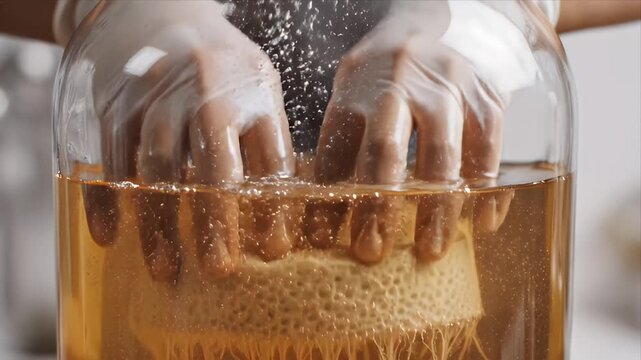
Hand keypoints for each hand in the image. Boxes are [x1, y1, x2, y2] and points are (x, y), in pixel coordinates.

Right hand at [80, 1, 294, 280]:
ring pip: (157, 167)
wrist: (154, 11)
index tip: (274, 250)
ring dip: (159, 221)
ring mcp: (157, 96)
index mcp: (252, 90)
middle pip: (212, 163)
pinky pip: (110, 157)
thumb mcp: (257, 85)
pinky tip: (111, 235)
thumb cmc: (218, 62)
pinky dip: (108, 198)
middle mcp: (206, 91)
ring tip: (164, 268)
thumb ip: (268, 139)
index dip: (273, 206)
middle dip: (216, 220)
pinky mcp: (116, 103)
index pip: (270, 156)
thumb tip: (279, 211)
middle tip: (218, 270)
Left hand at [310, 1, 518, 262]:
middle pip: (386, 150)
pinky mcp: (484, 92)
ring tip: (431, 250)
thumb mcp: (350, 102)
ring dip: (437, 206)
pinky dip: (487, 185)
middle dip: (379, 206)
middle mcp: (398, 83)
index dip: (330, 198)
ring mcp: (445, 85)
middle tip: (373, 253)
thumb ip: (340, 153)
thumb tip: (320, 224)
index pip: (337, 150)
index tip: (325, 241)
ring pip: (442, 150)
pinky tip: (484, 222)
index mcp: (357, 90)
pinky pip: (490, 142)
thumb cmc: (382, 79)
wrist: (429, 27)